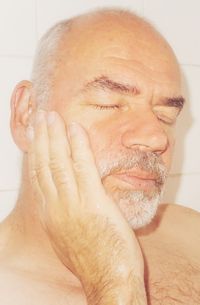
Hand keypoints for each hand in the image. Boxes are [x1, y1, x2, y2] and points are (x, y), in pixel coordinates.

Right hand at [27, 110, 146, 303]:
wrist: (108, 280)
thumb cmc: (93, 261)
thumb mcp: (69, 239)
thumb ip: (64, 217)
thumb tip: (67, 202)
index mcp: (51, 215)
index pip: (39, 177)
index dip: (36, 154)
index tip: (37, 137)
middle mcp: (56, 207)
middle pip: (44, 165)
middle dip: (41, 139)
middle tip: (40, 117)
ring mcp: (73, 204)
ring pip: (59, 162)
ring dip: (55, 136)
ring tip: (51, 116)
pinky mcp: (93, 202)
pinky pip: (83, 167)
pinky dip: (78, 146)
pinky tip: (75, 129)